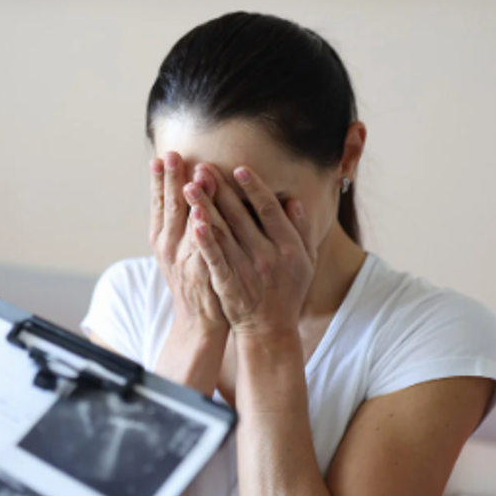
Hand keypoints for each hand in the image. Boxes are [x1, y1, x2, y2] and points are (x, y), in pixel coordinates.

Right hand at [151, 153, 228, 340]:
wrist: (199, 321)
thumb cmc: (195, 280)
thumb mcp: (180, 250)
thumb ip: (184, 222)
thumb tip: (189, 188)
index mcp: (162, 238)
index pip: (159, 202)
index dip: (159, 181)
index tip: (160, 157)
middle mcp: (169, 245)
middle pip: (169, 206)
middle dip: (171, 180)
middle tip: (172, 155)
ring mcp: (183, 258)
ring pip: (185, 223)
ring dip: (189, 198)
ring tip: (193, 174)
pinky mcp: (200, 271)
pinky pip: (201, 247)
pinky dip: (201, 232)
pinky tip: (202, 217)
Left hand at [188, 165, 317, 336]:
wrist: (270, 329)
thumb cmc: (288, 290)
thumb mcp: (305, 261)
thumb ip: (300, 230)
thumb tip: (292, 200)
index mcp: (288, 247)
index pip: (269, 210)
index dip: (254, 188)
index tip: (239, 168)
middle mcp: (268, 256)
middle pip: (240, 216)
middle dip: (221, 190)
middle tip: (203, 167)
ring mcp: (247, 270)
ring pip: (223, 233)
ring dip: (205, 208)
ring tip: (189, 186)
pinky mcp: (228, 284)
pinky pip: (214, 258)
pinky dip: (204, 240)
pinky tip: (193, 222)